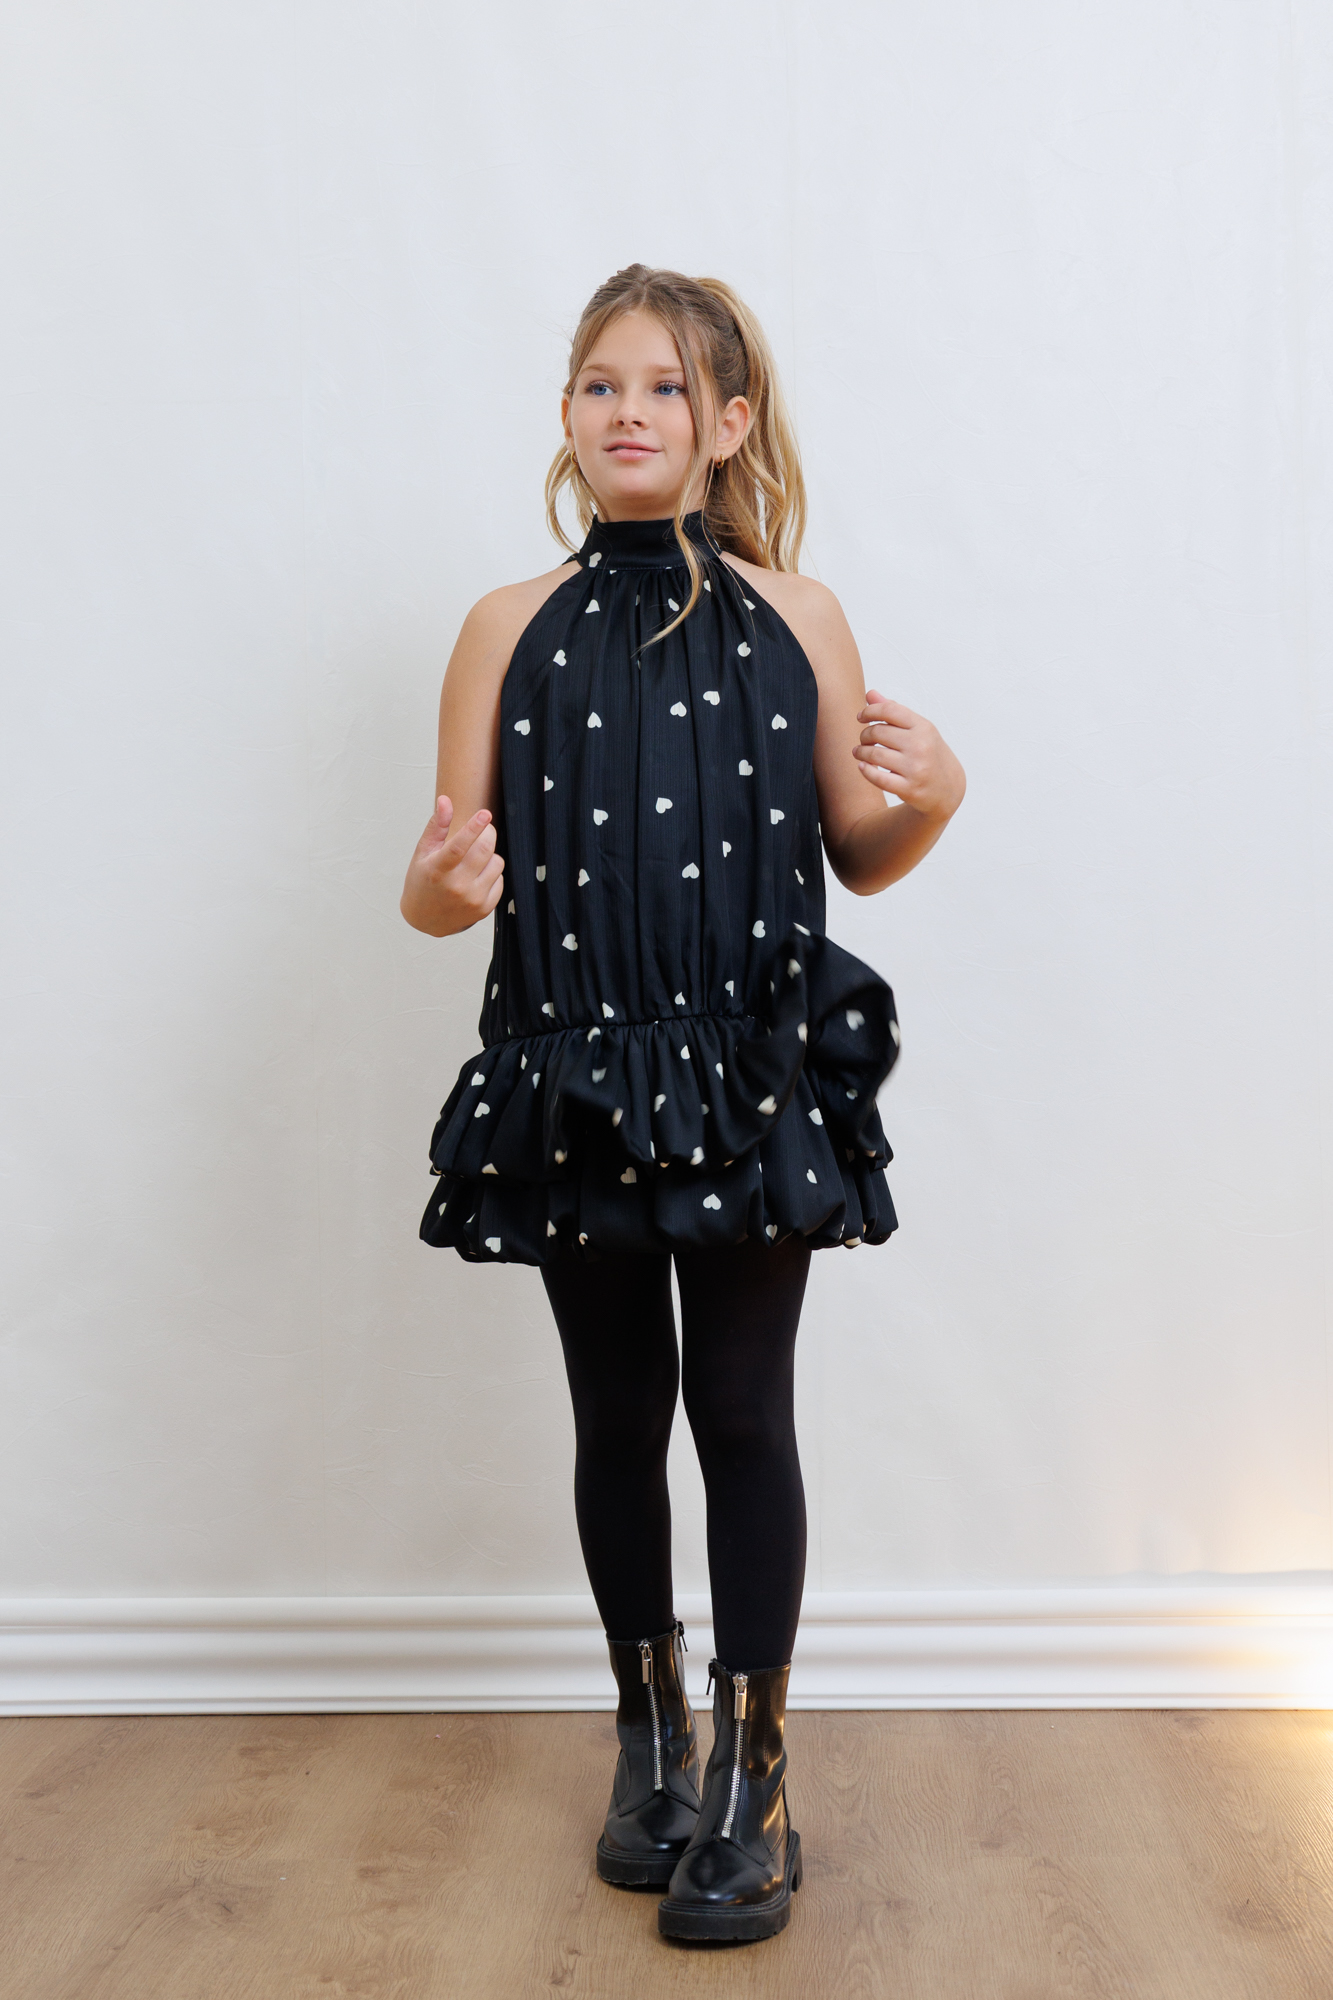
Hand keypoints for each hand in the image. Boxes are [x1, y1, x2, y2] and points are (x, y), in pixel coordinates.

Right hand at [401, 796, 505, 935]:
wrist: (426, 919)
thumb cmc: (423, 881)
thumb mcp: (423, 852)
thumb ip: (437, 826)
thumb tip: (445, 801)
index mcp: (438, 870)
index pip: (458, 847)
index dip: (473, 828)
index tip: (485, 814)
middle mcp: (456, 887)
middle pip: (484, 850)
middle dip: (488, 834)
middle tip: (483, 830)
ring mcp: (472, 899)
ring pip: (497, 863)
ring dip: (490, 855)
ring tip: (475, 859)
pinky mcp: (484, 908)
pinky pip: (501, 880)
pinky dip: (493, 874)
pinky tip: (478, 876)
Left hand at [853, 691, 965, 823]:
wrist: (949, 789)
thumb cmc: (929, 754)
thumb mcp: (918, 730)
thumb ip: (894, 711)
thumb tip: (870, 694)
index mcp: (924, 727)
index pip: (889, 710)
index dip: (869, 711)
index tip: (861, 716)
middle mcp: (921, 746)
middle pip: (878, 732)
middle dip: (865, 735)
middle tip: (863, 740)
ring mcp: (916, 768)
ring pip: (874, 755)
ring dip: (860, 752)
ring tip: (859, 752)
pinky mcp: (909, 789)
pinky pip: (878, 778)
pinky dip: (865, 770)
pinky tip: (862, 766)